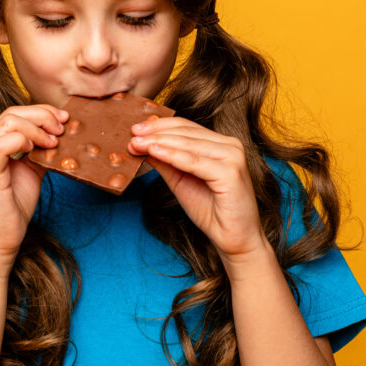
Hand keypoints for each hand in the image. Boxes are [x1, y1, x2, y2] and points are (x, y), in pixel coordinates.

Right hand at [0, 104, 67, 275]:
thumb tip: (59, 134)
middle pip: (11, 113)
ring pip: (8, 122)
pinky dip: (23, 140)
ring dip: (37, 127)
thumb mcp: (31, 172)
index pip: (12, 114)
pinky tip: (36, 150)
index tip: (63, 119)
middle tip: (62, 128)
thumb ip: (39, 151)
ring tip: (54, 141)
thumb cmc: (13, 208)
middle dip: (42, 116)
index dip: (40, 111)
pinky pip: (2, 144)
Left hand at [128, 116, 272, 269]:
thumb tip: (140, 145)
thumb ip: (165, 162)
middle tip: (131, 135)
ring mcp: (233, 157)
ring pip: (188, 144)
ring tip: (136, 144)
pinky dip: (172, 156)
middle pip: (186, 132)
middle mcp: (230, 145)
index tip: (134, 130)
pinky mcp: (231, 173)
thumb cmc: (211, 211)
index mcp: (221, 144)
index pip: (186, 127)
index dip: (159, 126)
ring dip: (159, 142)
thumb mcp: (181, 181)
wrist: (235, 239)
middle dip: (155, 133)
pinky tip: (154, 152)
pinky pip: (194, 162)